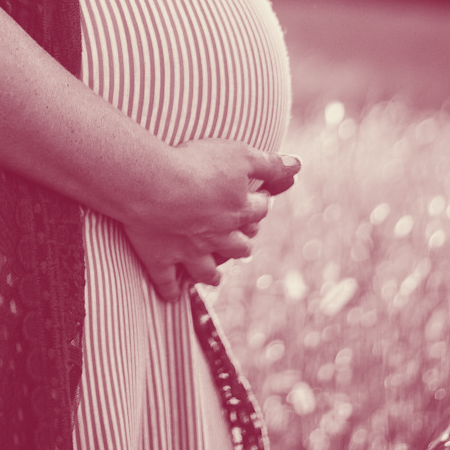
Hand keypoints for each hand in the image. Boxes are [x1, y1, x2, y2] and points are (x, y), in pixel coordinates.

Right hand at [119, 140, 298, 298]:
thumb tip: (297, 165)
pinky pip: (166, 280)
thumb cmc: (196, 164)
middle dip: (241, 245)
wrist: (152, 184)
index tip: (260, 198)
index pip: (259, 210)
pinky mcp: (160, 257)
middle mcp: (217, 236)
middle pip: (238, 247)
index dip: (261, 203)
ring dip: (212, 274)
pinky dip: (170, 289)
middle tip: (240, 241)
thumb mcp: (240, 155)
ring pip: (207, 270)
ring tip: (215, 276)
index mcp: (238, 210)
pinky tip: (172, 294)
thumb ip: (269, 163)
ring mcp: (188, 251)